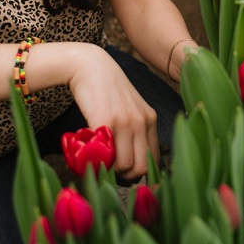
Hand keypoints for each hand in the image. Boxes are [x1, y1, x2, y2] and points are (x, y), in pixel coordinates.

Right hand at [66, 45, 158, 179]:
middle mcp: (141, 121)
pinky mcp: (105, 121)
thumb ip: (134, 130)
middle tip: (109, 171)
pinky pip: (106, 155)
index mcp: (150, 120)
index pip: (153, 160)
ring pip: (124, 167)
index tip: (123, 172)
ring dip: (110, 171)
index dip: (138, 171)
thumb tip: (129, 163)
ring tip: (98, 163)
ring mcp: (124, 122)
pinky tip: (89, 155)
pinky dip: (97, 162)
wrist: (90, 66)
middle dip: (124, 177)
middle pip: (140, 168)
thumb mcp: (129, 109)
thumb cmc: (106, 90)